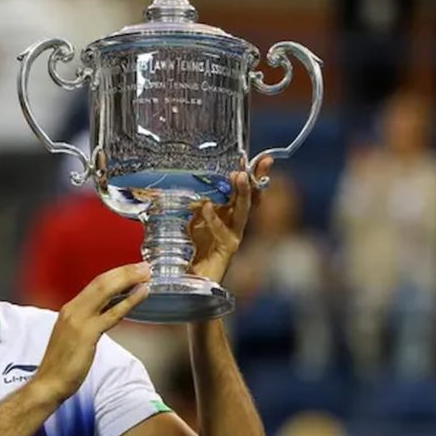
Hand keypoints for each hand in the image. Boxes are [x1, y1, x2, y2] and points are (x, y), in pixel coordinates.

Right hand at [33, 263, 151, 401]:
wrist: (49, 382)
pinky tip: (142, 293)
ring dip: (128, 279)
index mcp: (70, 309)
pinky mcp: (87, 334)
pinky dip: (129, 301)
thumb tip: (104, 317)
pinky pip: (112, 313)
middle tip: (144, 265)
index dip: (115, 275)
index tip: (131, 269)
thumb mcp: (72, 337)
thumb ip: (86, 324)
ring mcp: (79, 320)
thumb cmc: (62, 365)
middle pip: (102, 282)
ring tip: (146, 273)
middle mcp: (73, 310)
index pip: (95, 284)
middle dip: (124, 272)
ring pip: (106, 291)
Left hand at [188, 157, 272, 282]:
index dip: (247, 174)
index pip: (239, 190)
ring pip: (243, 212)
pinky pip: (223, 231)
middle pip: (249, 197)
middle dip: (256, 178)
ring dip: (242, 194)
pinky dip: (214, 219)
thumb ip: (187, 206)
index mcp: (225, 213)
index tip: (249, 157)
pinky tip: (207, 207)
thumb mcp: (185, 220)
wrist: (186, 279)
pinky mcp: (227, 250)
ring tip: (239, 177)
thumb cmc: (187, 249)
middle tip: (260, 161)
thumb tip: (174, 188)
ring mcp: (233, 236)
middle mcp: (233, 223)